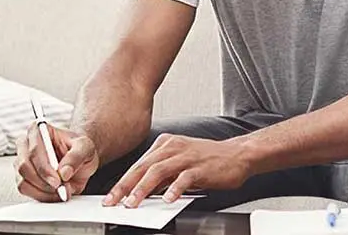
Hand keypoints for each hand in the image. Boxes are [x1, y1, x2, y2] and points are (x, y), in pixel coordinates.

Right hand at [14, 123, 99, 201]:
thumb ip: (76, 157)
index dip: (44, 168)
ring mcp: (21, 161)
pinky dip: (40, 196)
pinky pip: (25, 190)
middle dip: (44, 182)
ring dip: (43, 191)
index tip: (58, 181)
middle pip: (24, 166)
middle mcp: (25, 144)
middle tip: (61, 188)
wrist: (79, 160)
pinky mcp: (22, 177)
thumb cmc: (80, 149)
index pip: (34, 150)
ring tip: (61, 190)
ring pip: (22, 181)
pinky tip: (54, 193)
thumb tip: (63, 172)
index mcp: (39, 130)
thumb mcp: (86, 148)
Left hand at [103, 134, 250, 207]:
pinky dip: (174, 189)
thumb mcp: (179, 162)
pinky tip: (167, 199)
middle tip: (113, 201)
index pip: (138, 164)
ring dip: (143, 188)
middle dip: (125, 186)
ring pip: (159, 171)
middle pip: (143, 167)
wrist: (237, 155)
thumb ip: (161, 175)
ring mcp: (187, 156)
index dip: (122, 182)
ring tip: (133, 202)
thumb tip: (141, 191)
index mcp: (165, 144)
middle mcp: (173, 147)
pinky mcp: (201, 166)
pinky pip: (184, 178)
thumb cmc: (207, 160)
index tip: (110, 197)